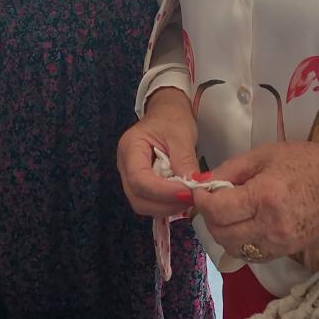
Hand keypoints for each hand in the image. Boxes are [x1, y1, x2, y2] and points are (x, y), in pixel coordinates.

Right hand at [118, 88, 201, 217]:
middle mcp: (124, 166)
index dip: (164, 192)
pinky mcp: (140, 184)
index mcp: (130, 148)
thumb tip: (193, 187)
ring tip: (188, 197)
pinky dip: (165, 204)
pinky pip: (149, 201)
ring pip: (142, 204)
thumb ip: (185, 161)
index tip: (188, 193)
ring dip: (166, 207)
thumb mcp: (181, 136)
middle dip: (165, 204)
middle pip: (138, 197)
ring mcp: (130, 176)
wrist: (167, 112)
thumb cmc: (172, 119)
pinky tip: (180, 196)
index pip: (140, 180)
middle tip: (191, 199)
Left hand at [192, 141, 318, 262]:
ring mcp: (279, 243)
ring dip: (223, 233)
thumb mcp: (263, 154)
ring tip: (228, 214)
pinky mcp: (286, 252)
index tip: (200, 191)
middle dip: (209, 218)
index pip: (218, 211)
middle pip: (222, 234)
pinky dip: (241, 242)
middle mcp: (270, 226)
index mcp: (264, 196)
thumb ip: (230, 169)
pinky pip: (251, 255)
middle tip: (213, 201)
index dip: (202, 201)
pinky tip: (245, 225)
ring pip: (234, 249)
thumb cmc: (303, 162)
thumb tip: (202, 182)